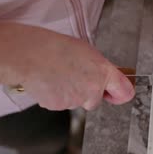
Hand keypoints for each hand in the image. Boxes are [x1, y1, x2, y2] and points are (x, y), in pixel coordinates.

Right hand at [0, 22, 134, 110]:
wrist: (28, 55)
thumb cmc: (54, 47)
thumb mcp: (85, 51)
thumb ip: (99, 68)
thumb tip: (105, 76)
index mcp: (103, 73)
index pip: (124, 92)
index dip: (119, 94)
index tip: (116, 94)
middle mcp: (93, 89)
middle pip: (95, 100)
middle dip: (87, 92)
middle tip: (73, 76)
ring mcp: (76, 100)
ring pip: (76, 101)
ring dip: (69, 92)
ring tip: (57, 74)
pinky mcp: (60, 106)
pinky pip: (60, 103)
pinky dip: (55, 96)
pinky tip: (49, 82)